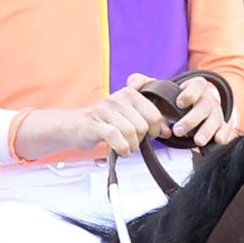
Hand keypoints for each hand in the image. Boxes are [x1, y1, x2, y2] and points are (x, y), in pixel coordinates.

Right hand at [16, 84, 160, 159]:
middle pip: (144, 126)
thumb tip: (168, 131)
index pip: (155, 115)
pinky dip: (122, 148)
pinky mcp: (96, 123)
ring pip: (132, 133)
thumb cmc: (105, 123)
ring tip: (125, 146)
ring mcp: (106, 109)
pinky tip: (120, 150)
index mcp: (131, 93)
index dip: (156, 130)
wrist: (75, 126)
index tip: (149, 135)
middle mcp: (119, 98)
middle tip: (133, 142)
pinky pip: (116, 137)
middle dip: (142, 140)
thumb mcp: (130, 116)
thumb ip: (150, 120)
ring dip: (131, 146)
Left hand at [158, 72, 226, 148]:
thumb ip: (164, 111)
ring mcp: (216, 111)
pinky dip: (223, 134)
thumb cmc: (178, 106)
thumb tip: (160, 128)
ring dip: (206, 130)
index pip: (198, 85)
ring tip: (197, 142)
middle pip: (205, 105)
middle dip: (191, 119)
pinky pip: (225, 128)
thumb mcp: (170, 102)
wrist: (194, 109)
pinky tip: (218, 140)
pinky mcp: (222, 124)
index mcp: (196, 88)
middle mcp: (208, 98)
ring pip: (214, 118)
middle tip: (178, 131)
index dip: (189, 94)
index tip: (179, 104)